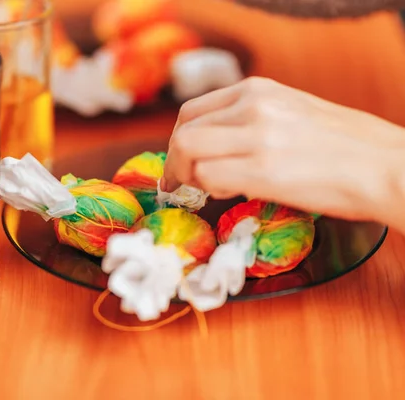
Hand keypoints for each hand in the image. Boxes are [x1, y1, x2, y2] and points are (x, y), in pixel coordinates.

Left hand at [162, 77, 404, 224]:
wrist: (387, 167)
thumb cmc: (345, 146)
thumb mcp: (290, 112)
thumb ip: (250, 120)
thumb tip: (215, 143)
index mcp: (257, 90)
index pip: (191, 111)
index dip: (178, 140)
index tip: (180, 160)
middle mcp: (253, 106)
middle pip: (183, 133)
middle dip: (175, 162)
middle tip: (182, 183)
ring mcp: (258, 137)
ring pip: (188, 153)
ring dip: (186, 177)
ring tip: (204, 190)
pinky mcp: (264, 171)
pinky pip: (209, 178)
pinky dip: (207, 190)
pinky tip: (226, 195)